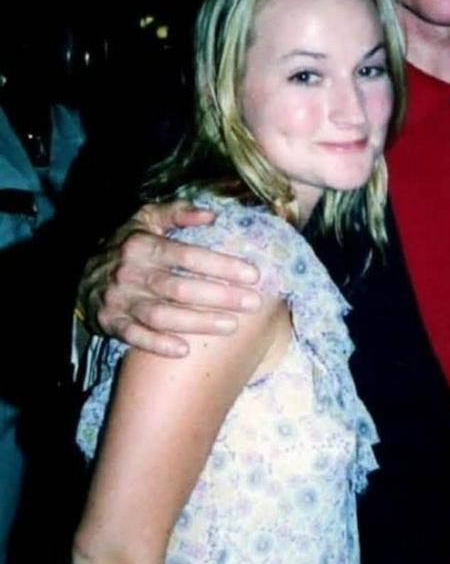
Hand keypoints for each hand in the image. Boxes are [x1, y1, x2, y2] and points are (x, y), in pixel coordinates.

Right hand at [78, 200, 260, 356]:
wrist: (81, 274)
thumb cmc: (126, 244)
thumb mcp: (146, 218)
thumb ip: (178, 212)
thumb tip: (212, 215)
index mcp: (143, 245)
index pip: (188, 255)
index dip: (221, 265)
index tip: (252, 274)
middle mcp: (130, 272)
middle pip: (180, 288)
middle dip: (220, 296)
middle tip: (253, 302)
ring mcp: (119, 300)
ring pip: (162, 315)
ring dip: (198, 322)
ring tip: (231, 325)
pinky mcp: (110, 323)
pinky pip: (135, 337)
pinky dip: (158, 344)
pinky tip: (185, 350)